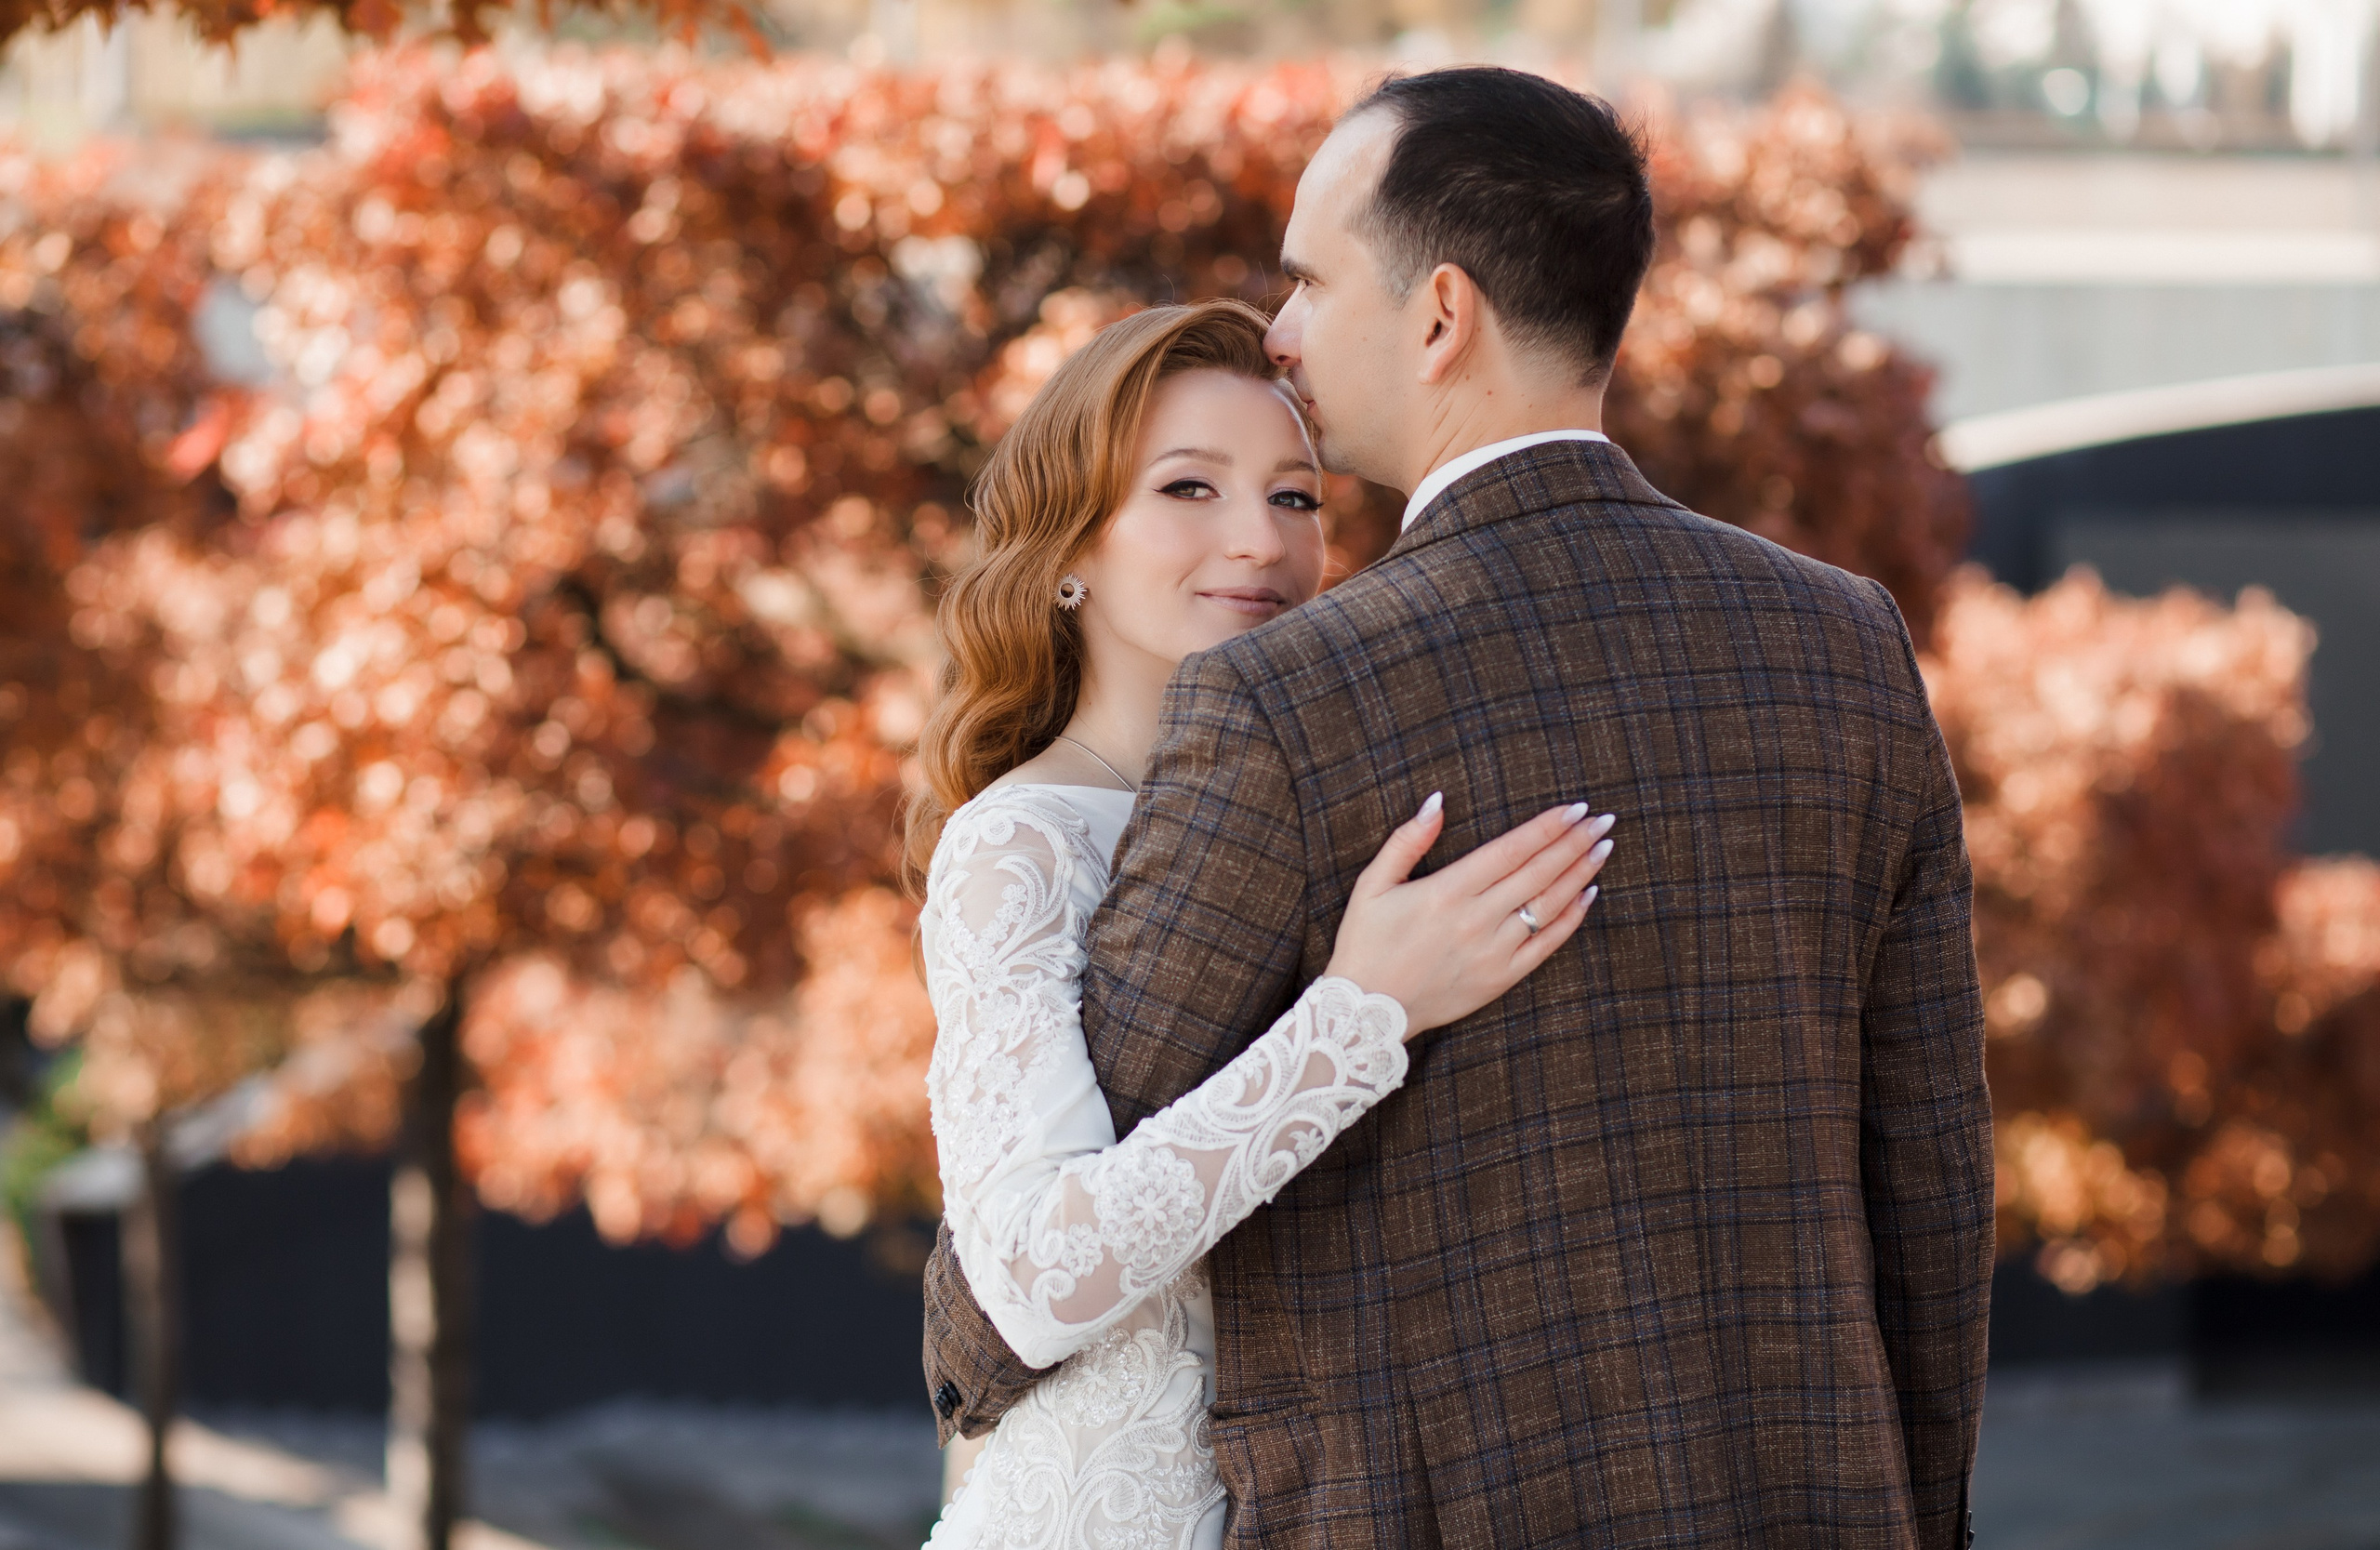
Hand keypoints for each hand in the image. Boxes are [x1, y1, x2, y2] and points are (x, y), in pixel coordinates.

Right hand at [1323, 793, 1613, 1036]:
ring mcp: (1492, 951)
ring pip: (1547, 905)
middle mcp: (1476, 919)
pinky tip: (1589, 895)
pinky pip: (1546, 945)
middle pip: (1537, 872)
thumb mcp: (1372, 884)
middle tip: (1602, 820)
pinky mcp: (1500, 978)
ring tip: (1603, 848)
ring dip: (1579, 873)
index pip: (1510, 849)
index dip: (1546, 827)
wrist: (1366, 1013)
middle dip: (1574, 842)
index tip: (1575, 808)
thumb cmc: (1366, 943)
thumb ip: (1406, 840)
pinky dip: (1571, 919)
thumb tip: (1437, 800)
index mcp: (1446, 890)